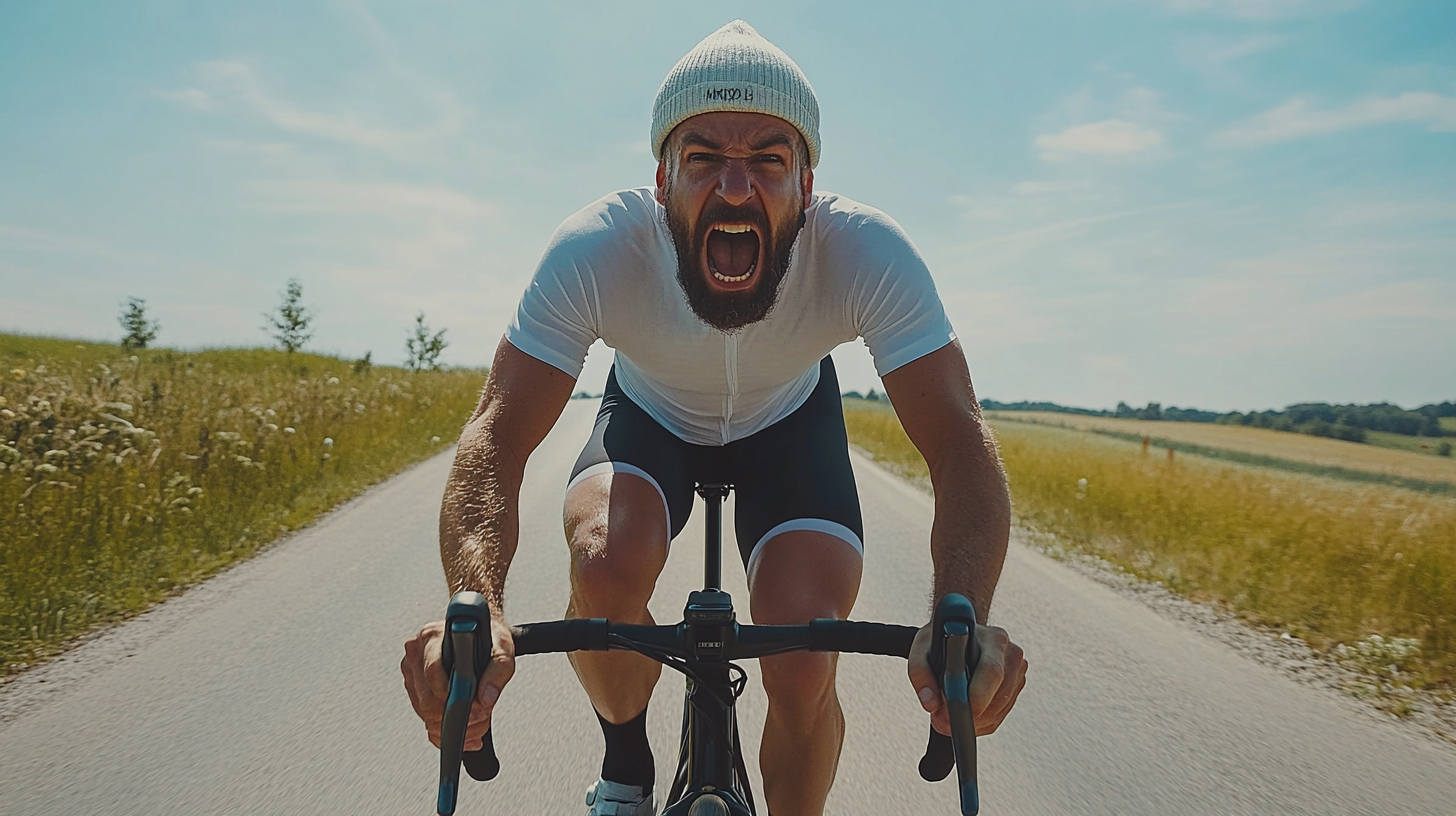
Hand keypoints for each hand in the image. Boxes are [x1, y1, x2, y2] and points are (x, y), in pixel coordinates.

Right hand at [401, 613, 515, 750]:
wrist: (478, 630)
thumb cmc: (486, 635)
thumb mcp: (502, 647)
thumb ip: (498, 671)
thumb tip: (486, 698)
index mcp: (432, 637)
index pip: (433, 673)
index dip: (452, 696)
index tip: (471, 706)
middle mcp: (417, 653)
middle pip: (427, 700)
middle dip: (455, 715)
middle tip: (480, 714)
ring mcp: (412, 671)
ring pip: (425, 714)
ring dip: (452, 724)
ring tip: (476, 718)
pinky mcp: (414, 688)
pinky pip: (425, 719)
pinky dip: (445, 729)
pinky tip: (464, 727)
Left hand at [908, 621, 1026, 735]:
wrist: (959, 630)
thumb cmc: (942, 638)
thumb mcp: (921, 648)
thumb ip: (920, 673)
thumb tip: (930, 703)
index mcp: (992, 639)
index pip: (991, 672)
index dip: (976, 697)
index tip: (956, 714)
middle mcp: (1010, 654)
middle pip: (998, 697)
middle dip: (971, 715)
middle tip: (943, 720)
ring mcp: (1017, 672)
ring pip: (999, 711)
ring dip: (974, 721)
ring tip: (948, 715)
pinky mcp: (1016, 687)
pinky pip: (1000, 715)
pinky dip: (980, 721)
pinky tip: (964, 713)